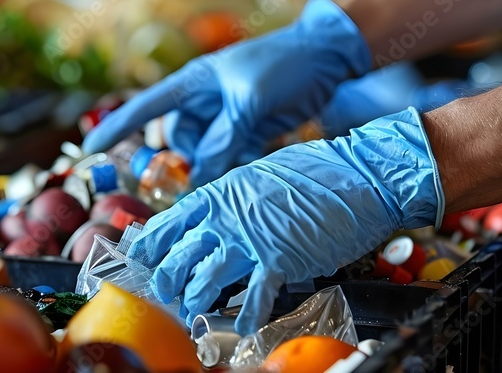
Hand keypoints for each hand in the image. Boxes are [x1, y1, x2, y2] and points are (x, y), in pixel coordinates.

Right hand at [81, 0, 371, 184]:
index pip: (146, 107)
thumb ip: (223, 138)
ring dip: (216, 163)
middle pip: (177, 140)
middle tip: (210, 168)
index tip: (90, 150)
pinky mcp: (248, 130)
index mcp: (194, 83)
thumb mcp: (251, 101)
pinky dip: (237, 163)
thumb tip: (200, 176)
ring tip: (244, 154)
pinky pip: (229, 156)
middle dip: (188, 157)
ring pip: (204, 153)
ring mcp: (226, 117)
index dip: (116, 128)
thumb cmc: (285, 63)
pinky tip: (256, 158)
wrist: (331, 57)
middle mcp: (204, 101)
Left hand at [125, 108, 444, 334]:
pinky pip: (253, 298)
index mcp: (220, 193)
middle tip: (166, 295)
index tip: (142, 259)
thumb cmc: (317, 172)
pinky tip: (243, 327)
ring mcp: (250, 240)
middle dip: (166, 282)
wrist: (360, 175)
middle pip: (179, 257)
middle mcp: (227, 217)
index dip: (151, 245)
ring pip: (205, 281)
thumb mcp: (261, 175)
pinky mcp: (279, 262)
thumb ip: (235, 198)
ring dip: (196, 302)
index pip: (170, 222)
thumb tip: (219, 214)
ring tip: (194, 314)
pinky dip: (246, 317)